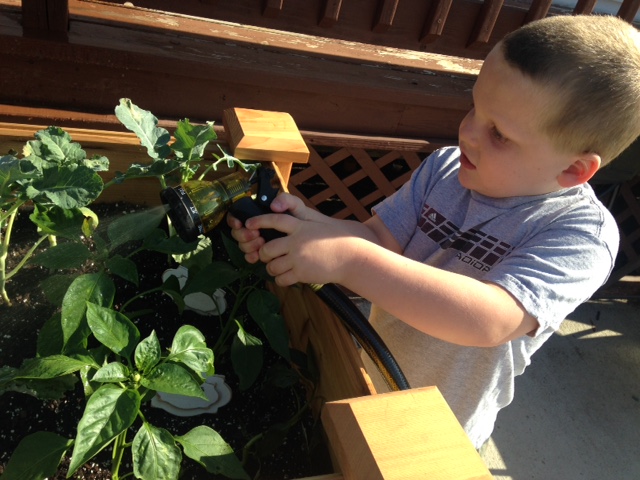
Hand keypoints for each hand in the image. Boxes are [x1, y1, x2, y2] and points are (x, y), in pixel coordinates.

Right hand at [226, 193, 314, 264]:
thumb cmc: (308, 222)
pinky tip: (256, 257)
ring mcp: (260, 242)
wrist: (320, 240)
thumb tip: (273, 206)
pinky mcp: (265, 255)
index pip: (240, 215)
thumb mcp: (299, 208)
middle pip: (238, 232)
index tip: (240, 223)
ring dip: (248, 245)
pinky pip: (251, 257)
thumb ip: (287, 200)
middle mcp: (258, 229)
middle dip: (243, 234)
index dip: (235, 220)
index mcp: (263, 216)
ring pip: (243, 245)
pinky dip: (251, 257)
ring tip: (260, 244)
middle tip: (256, 236)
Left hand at [228, 193, 352, 285]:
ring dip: (271, 268)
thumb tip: (280, 208)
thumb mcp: (317, 221)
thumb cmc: (335, 238)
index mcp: (300, 226)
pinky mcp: (302, 273)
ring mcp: (299, 258)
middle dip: (263, 253)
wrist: (351, 256)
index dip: (259, 221)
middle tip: (266, 256)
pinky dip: (280, 279)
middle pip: (268, 248)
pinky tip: (286, 277)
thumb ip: (299, 215)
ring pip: (272, 266)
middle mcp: (297, 241)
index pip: (275, 220)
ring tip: (277, 267)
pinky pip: (281, 279)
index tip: (248, 224)